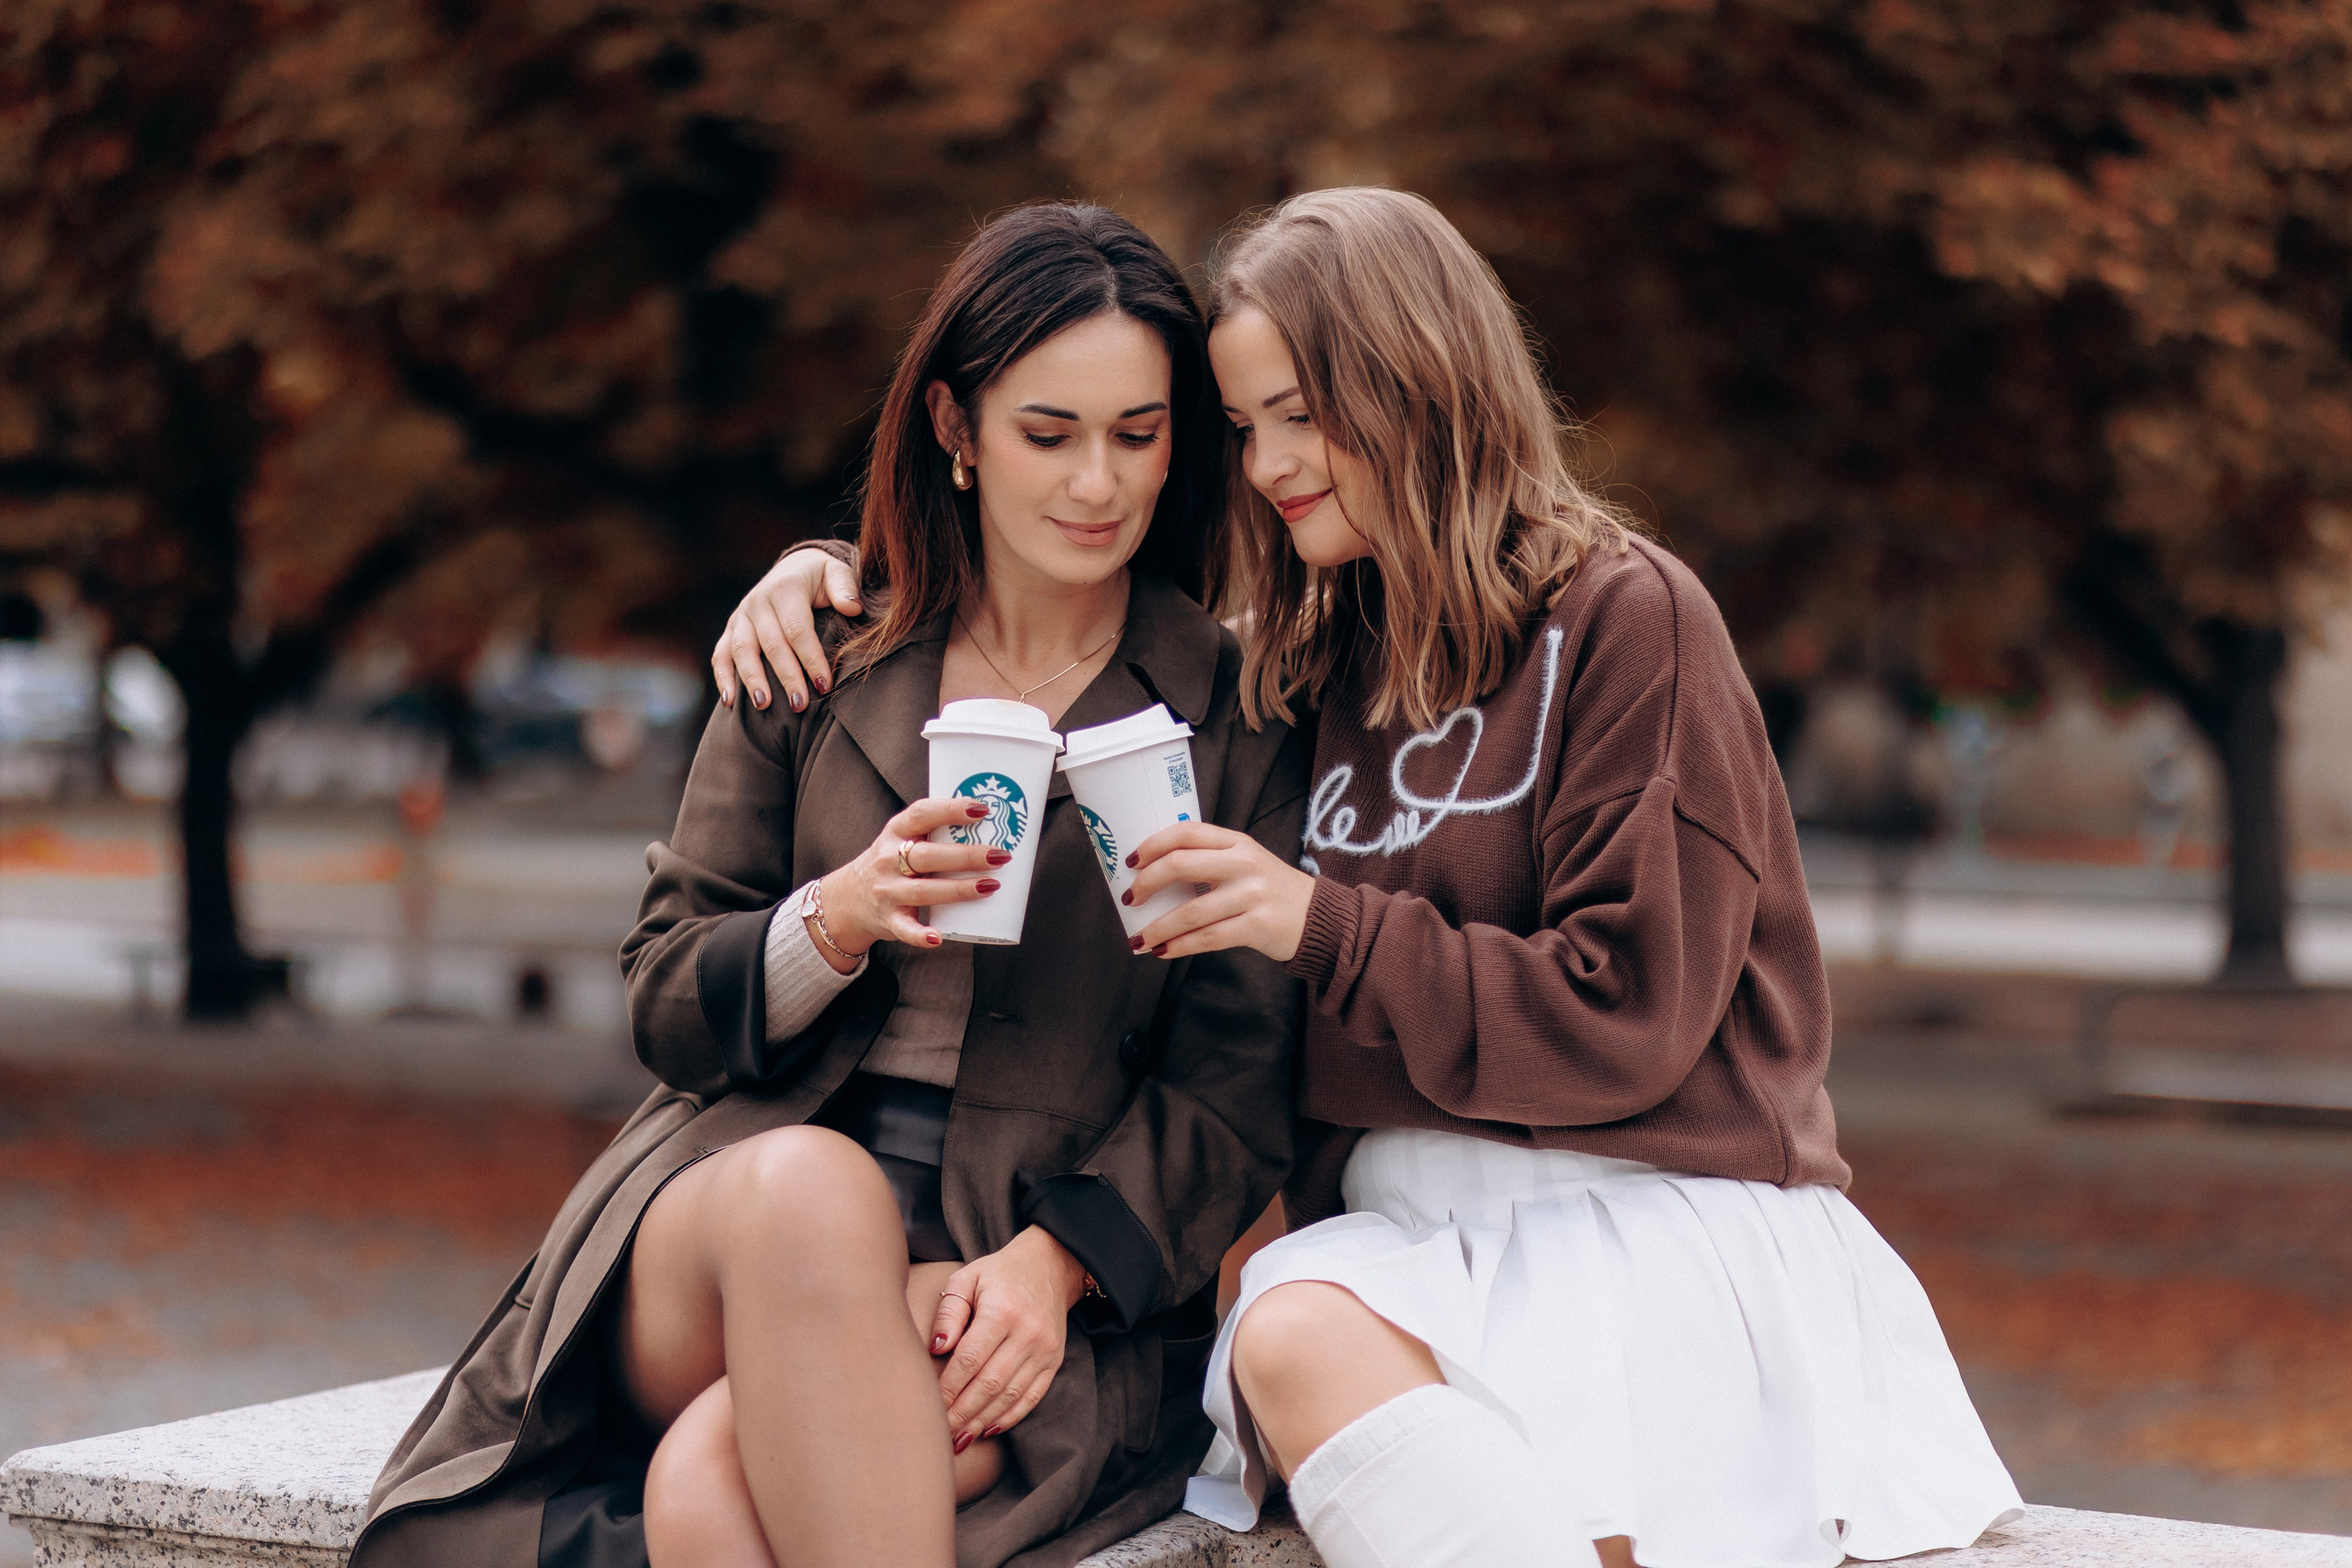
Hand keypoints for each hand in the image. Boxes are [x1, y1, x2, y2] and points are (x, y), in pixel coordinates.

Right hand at [711, 546, 864, 712]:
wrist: (793, 568)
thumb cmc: (819, 578)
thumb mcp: (835, 573)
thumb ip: (844, 588)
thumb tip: (853, 608)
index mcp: (785, 589)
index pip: (798, 629)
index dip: (811, 659)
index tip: (825, 686)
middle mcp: (758, 602)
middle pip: (771, 644)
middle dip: (786, 677)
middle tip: (799, 704)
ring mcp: (741, 616)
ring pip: (742, 650)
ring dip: (752, 680)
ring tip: (763, 706)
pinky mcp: (731, 629)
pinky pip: (721, 654)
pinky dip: (722, 677)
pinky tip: (729, 702)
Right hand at [816, 797, 1010, 959]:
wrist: (848, 899)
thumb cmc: (891, 862)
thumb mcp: (901, 838)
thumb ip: (933, 830)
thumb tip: (991, 822)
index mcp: (895, 832)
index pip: (921, 814)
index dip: (951, 809)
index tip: (982, 809)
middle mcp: (888, 860)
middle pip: (927, 856)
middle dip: (966, 855)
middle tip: (1000, 855)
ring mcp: (887, 891)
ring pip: (923, 891)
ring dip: (958, 890)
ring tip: (990, 886)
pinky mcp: (888, 920)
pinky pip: (905, 929)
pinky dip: (921, 935)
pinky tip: (940, 937)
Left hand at [928, 1225, 1085, 1448]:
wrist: (1049, 1265)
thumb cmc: (998, 1273)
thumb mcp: (967, 1278)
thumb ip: (950, 1311)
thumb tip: (936, 1348)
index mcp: (1002, 1311)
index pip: (970, 1360)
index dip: (948, 1387)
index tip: (929, 1405)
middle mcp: (1027, 1333)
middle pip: (990, 1384)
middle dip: (962, 1413)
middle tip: (940, 1434)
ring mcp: (1044, 1350)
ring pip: (1010, 1396)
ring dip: (982, 1421)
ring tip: (959, 1439)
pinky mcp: (1054, 1361)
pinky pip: (1032, 1397)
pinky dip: (1010, 1417)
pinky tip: (988, 1429)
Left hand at [1124, 823, 1315, 962]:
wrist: (1318, 918)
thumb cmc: (1272, 891)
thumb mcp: (1246, 863)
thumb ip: (1210, 861)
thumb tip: (1155, 877)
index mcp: (1237, 843)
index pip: (1187, 832)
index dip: (1153, 844)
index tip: (1131, 862)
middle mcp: (1244, 864)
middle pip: (1180, 865)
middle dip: (1146, 883)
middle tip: (1131, 899)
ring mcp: (1252, 895)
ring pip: (1191, 910)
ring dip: (1158, 927)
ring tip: (1139, 939)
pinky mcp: (1257, 926)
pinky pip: (1208, 937)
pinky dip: (1180, 946)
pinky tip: (1164, 951)